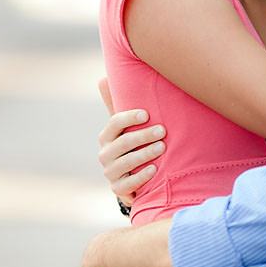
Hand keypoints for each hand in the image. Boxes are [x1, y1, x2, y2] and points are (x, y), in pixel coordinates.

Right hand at [97, 78, 164, 205]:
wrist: (131, 177)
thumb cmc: (132, 144)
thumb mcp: (126, 126)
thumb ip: (117, 104)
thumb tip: (103, 77)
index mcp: (107, 136)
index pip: (114, 123)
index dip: (129, 118)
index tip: (146, 114)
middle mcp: (105, 154)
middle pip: (122, 143)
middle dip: (143, 136)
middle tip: (162, 131)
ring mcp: (110, 172)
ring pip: (125, 163)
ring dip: (144, 154)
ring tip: (162, 148)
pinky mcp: (118, 189)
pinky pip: (127, 184)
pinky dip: (140, 177)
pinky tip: (154, 170)